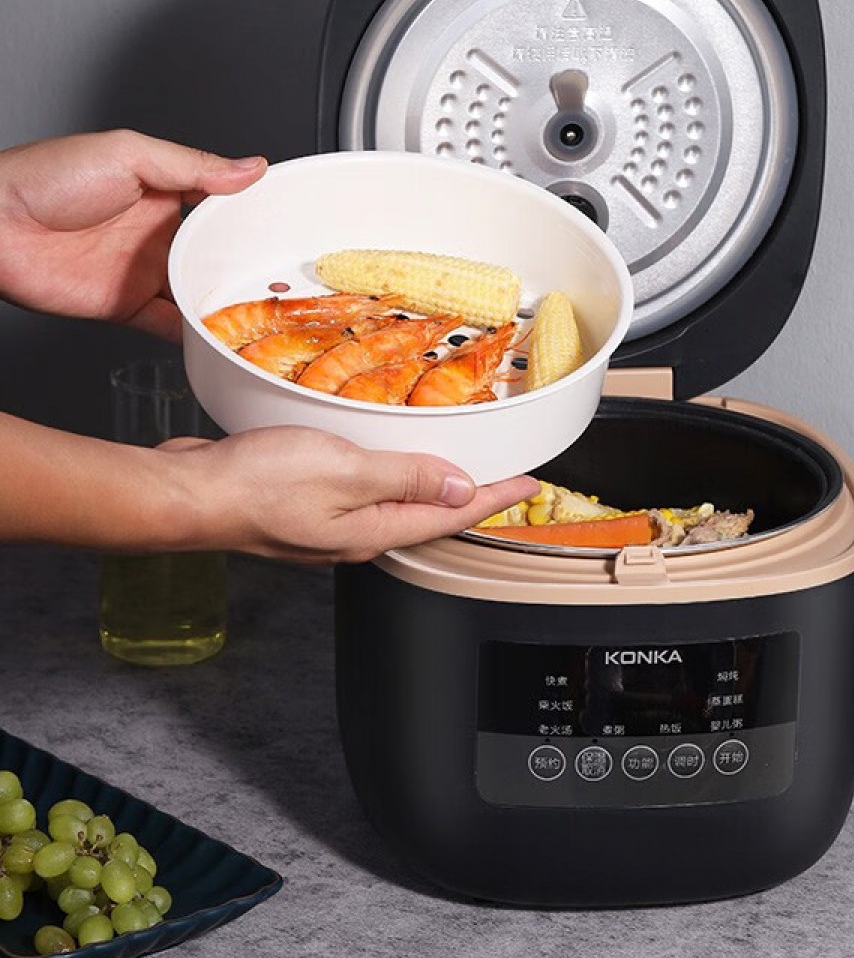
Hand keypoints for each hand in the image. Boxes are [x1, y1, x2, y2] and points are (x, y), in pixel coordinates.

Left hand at [0, 129, 265, 340]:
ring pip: (199, 293)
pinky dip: (194, 337)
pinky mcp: (125, 307)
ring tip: (267, 312)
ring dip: (228, 304)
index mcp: (164, 193)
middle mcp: (158, 235)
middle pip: (217, 256)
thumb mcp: (129, 154)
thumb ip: (193, 166)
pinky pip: (169, 326)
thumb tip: (251, 167)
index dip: (254, 218)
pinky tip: (220, 338)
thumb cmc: (45, 177)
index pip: (222, 207)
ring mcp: (143, 272)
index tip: (292, 228)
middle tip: (291, 278)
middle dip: (250, 267)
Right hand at [159, 427, 539, 563]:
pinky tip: (386, 455)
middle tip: (504, 475)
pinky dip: (389, 472)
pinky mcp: (305, 504)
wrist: (187, 494)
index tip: (529, 485)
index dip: (495, 498)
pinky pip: (364, 489)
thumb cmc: (256, 485)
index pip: (451, 516)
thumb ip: (404, 477)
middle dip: (471, 497)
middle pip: (429, 516)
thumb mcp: (345, 471)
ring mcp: (329, 522)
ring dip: (431, 484)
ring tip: (456, 463)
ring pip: (397, 504)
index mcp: (372, 530)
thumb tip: (457, 487)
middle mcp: (356, 534)